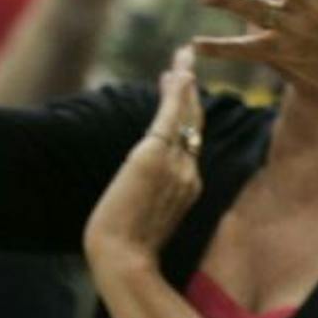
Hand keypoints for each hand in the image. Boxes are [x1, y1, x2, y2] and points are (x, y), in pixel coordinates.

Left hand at [84, 47, 204, 274]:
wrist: (123, 260)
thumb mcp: (145, 217)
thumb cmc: (126, 249)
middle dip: (190, 92)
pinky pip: (171, 117)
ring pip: (185, 115)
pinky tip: (177, 72)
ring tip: (183, 56)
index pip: (192, 142)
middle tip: (185, 63)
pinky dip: (176, 93)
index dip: (188, 114)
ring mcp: (175, 165)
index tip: (179, 90)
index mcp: (188, 188)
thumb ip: (151, 196)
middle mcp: (189, 173)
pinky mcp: (154, 156)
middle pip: (194, 123)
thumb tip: (141, 182)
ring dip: (183, 83)